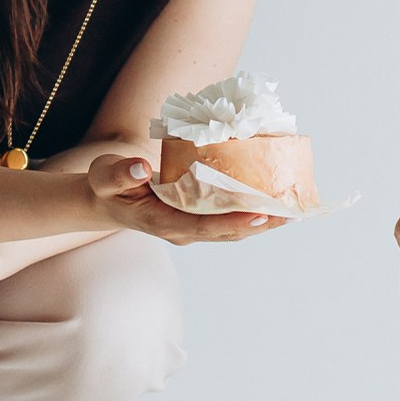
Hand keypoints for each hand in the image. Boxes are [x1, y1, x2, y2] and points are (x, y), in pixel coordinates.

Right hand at [84, 154, 284, 244]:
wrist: (105, 199)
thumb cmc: (106, 185)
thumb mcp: (104, 175)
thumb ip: (118, 174)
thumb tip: (140, 168)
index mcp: (162, 222)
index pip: (203, 226)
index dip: (233, 222)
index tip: (261, 214)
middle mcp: (182, 230)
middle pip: (227, 232)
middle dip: (260, 224)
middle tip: (293, 212)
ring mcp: (191, 228)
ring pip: (233, 230)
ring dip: (262, 222)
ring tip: (294, 210)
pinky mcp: (198, 220)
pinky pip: (229, 220)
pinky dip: (252, 213)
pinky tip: (274, 202)